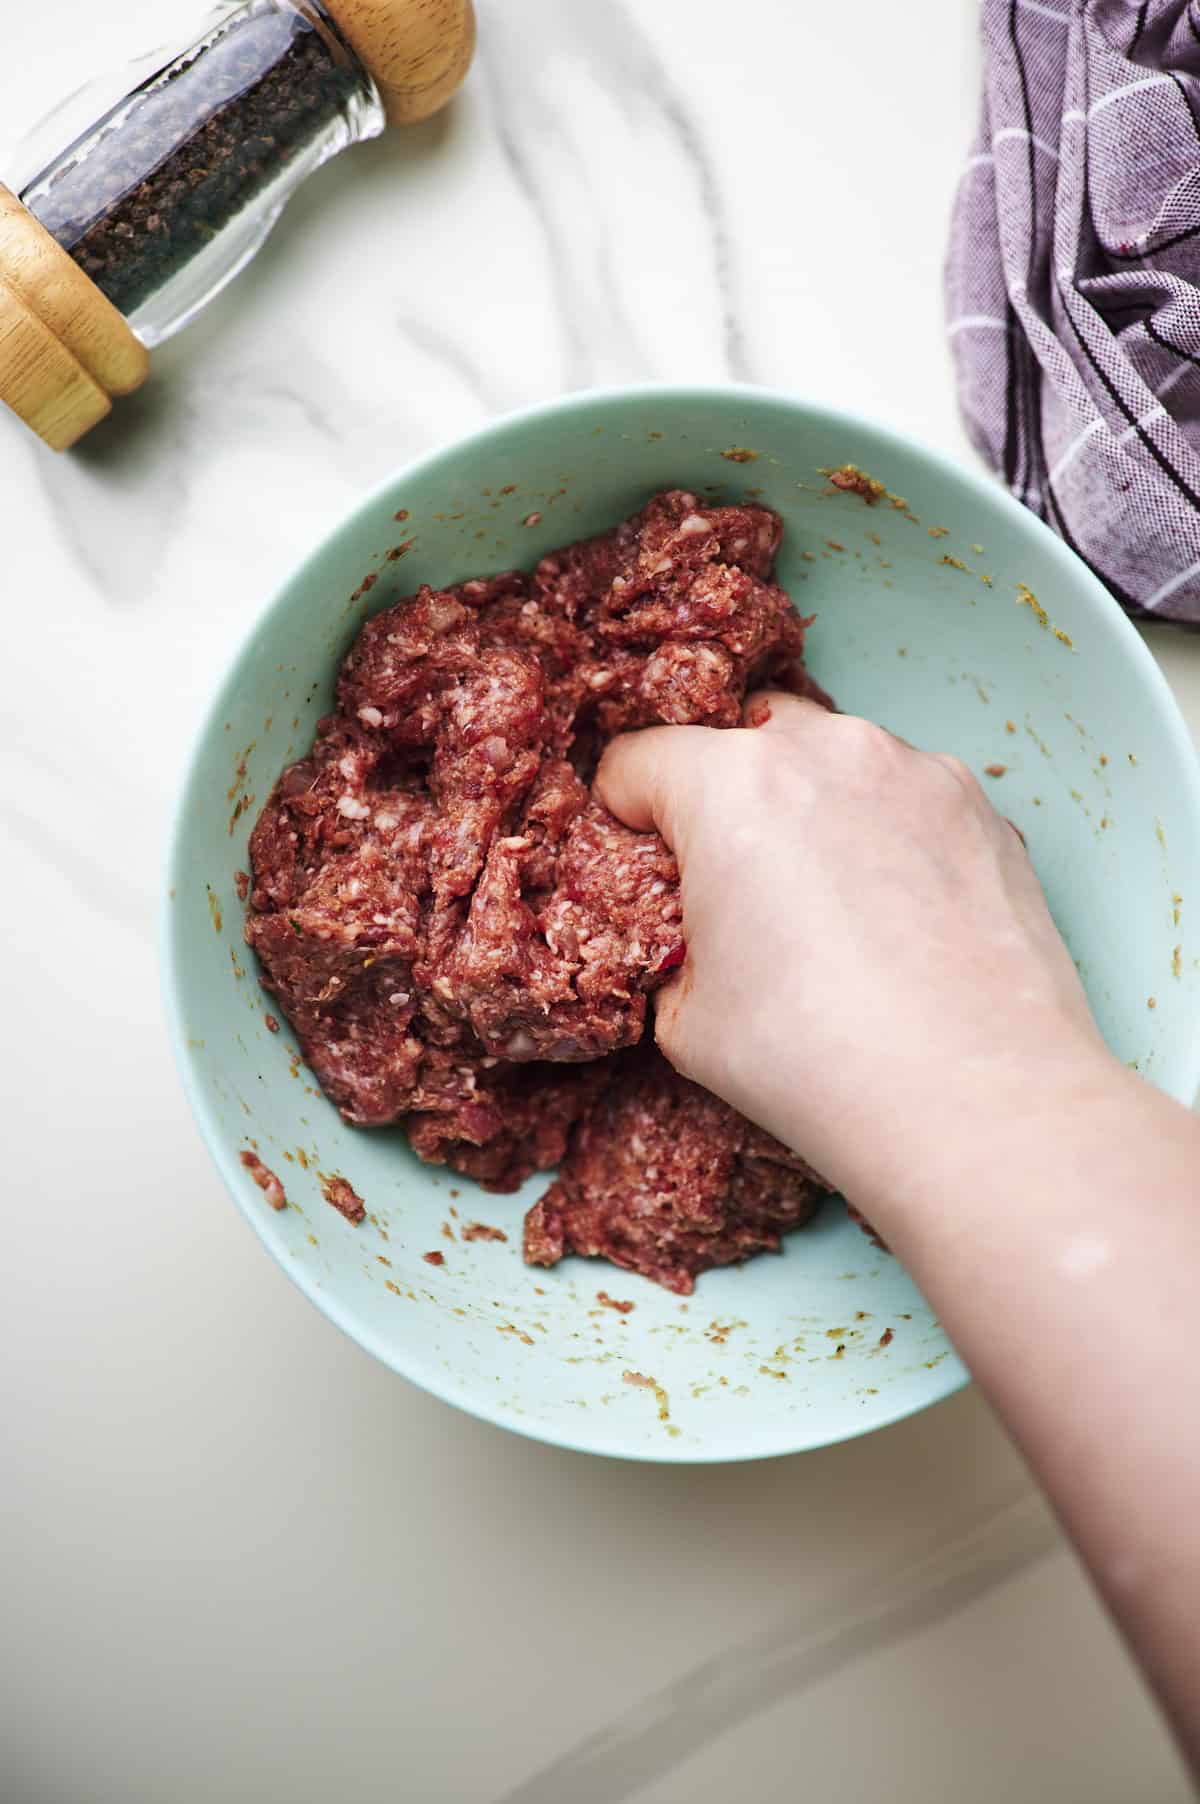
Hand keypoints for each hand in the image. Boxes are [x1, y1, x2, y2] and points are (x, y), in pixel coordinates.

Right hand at [595, 693, 1111, 1208]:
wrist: (973, 1099)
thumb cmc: (818, 1059)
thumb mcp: (686, 1019)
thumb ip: (673, 949)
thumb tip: (691, 945)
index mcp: (730, 785)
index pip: (636, 761)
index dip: (623, 818)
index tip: (641, 865)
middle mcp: (827, 750)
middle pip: (742, 739)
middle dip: (723, 798)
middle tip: (733, 886)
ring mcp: (916, 771)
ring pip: (833, 762)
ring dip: (812, 810)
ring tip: (827, 907)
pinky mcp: (983, 809)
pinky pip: (907, 799)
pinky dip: (887, 837)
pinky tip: (894, 920)